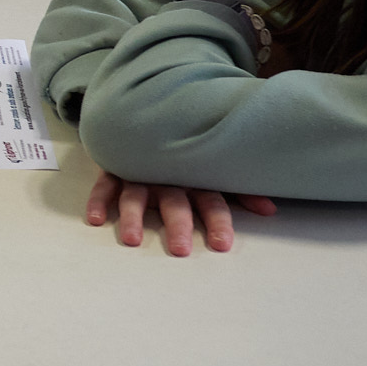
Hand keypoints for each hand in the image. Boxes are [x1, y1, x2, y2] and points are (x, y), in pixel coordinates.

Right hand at [84, 170, 276, 255]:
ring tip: (132, 239)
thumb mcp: (212, 171)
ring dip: (133, 216)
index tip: (222, 245)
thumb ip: (239, 191)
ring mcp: (138, 171)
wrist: (147, 116)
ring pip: (136, 194)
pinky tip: (96, 219)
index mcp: (194, 177)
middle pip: (174, 201)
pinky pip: (104, 184)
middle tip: (180, 250)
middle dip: (178, 224)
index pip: (211, 199)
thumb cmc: (185, 155)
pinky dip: (98, 199)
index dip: (218, 221)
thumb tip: (270, 210)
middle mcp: (167, 175)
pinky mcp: (113, 168)